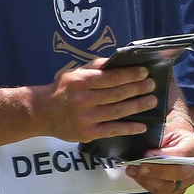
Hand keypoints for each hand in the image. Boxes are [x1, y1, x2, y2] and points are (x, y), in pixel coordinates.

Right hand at [35, 59, 155, 143]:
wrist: (42, 113)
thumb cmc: (63, 89)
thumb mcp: (75, 72)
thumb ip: (96, 66)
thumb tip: (118, 60)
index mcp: (82, 82)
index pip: (111, 77)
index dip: (130, 74)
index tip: (144, 72)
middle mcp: (84, 100)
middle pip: (117, 94)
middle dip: (138, 88)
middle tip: (152, 85)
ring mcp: (86, 118)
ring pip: (118, 111)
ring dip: (138, 106)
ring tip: (152, 101)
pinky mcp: (88, 133)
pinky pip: (112, 130)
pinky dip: (129, 128)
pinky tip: (142, 125)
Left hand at [126, 118, 193, 193]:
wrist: (181, 143)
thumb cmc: (174, 135)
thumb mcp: (168, 131)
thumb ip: (160, 142)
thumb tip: (147, 155)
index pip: (181, 155)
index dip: (164, 157)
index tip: (147, 155)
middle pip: (177, 174)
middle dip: (155, 172)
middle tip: (138, 167)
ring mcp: (188, 180)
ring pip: (169, 187)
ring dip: (148, 180)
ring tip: (133, 171)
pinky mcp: (179, 189)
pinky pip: (163, 192)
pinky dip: (149, 185)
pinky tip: (139, 177)